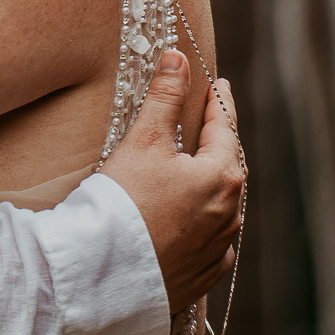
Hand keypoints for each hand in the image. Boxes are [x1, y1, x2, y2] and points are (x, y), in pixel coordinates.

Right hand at [103, 52, 245, 313]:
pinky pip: (212, 245)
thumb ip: (164, 97)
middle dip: (218, 145)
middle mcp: (229, 214)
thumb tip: (178, 57)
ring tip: (200, 173)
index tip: (219, 86)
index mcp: (221, 176)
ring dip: (212, 187)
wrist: (105, 272)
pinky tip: (195, 226)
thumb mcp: (143, 141)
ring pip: (222, 208)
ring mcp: (217, 248)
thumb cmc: (123, 201)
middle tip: (211, 125)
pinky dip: (205, 228)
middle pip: (227, 168)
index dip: (220, 103)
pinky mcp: (202, 276)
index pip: (224, 128)